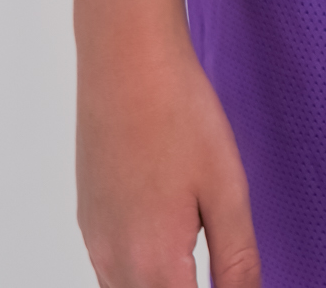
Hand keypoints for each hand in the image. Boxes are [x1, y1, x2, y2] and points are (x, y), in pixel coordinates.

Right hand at [77, 35, 259, 287]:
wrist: (125, 61)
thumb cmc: (178, 115)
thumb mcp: (226, 189)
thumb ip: (237, 261)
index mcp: (155, 266)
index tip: (233, 276)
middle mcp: (115, 265)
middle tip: (219, 266)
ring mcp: (96, 243)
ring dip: (162, 284)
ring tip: (196, 262)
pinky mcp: (88, 222)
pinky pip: (111, 274)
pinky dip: (140, 276)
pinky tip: (167, 244)